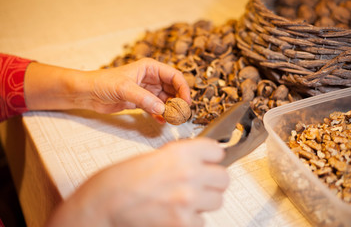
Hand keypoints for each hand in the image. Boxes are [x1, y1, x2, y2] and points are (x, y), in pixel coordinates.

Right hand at [46, 138, 229, 226]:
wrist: (104, 203)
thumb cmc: (123, 179)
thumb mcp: (156, 157)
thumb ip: (183, 158)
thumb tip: (202, 162)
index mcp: (181, 153)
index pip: (217, 152)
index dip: (212, 158)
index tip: (209, 162)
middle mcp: (188, 174)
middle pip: (223, 178)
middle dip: (212, 181)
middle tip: (198, 184)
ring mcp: (188, 200)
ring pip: (216, 201)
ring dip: (203, 202)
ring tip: (183, 200)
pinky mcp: (183, 223)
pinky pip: (201, 221)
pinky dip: (191, 219)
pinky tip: (174, 213)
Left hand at [88, 58, 190, 114]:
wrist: (88, 93)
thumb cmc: (103, 83)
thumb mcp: (124, 88)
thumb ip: (144, 99)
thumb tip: (162, 109)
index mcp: (150, 68)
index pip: (174, 76)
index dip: (183, 88)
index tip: (186, 101)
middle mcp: (151, 78)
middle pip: (173, 88)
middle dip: (178, 100)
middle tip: (181, 113)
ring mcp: (147, 90)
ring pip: (166, 100)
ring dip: (170, 109)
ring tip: (173, 119)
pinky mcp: (141, 101)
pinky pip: (156, 108)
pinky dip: (160, 114)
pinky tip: (162, 121)